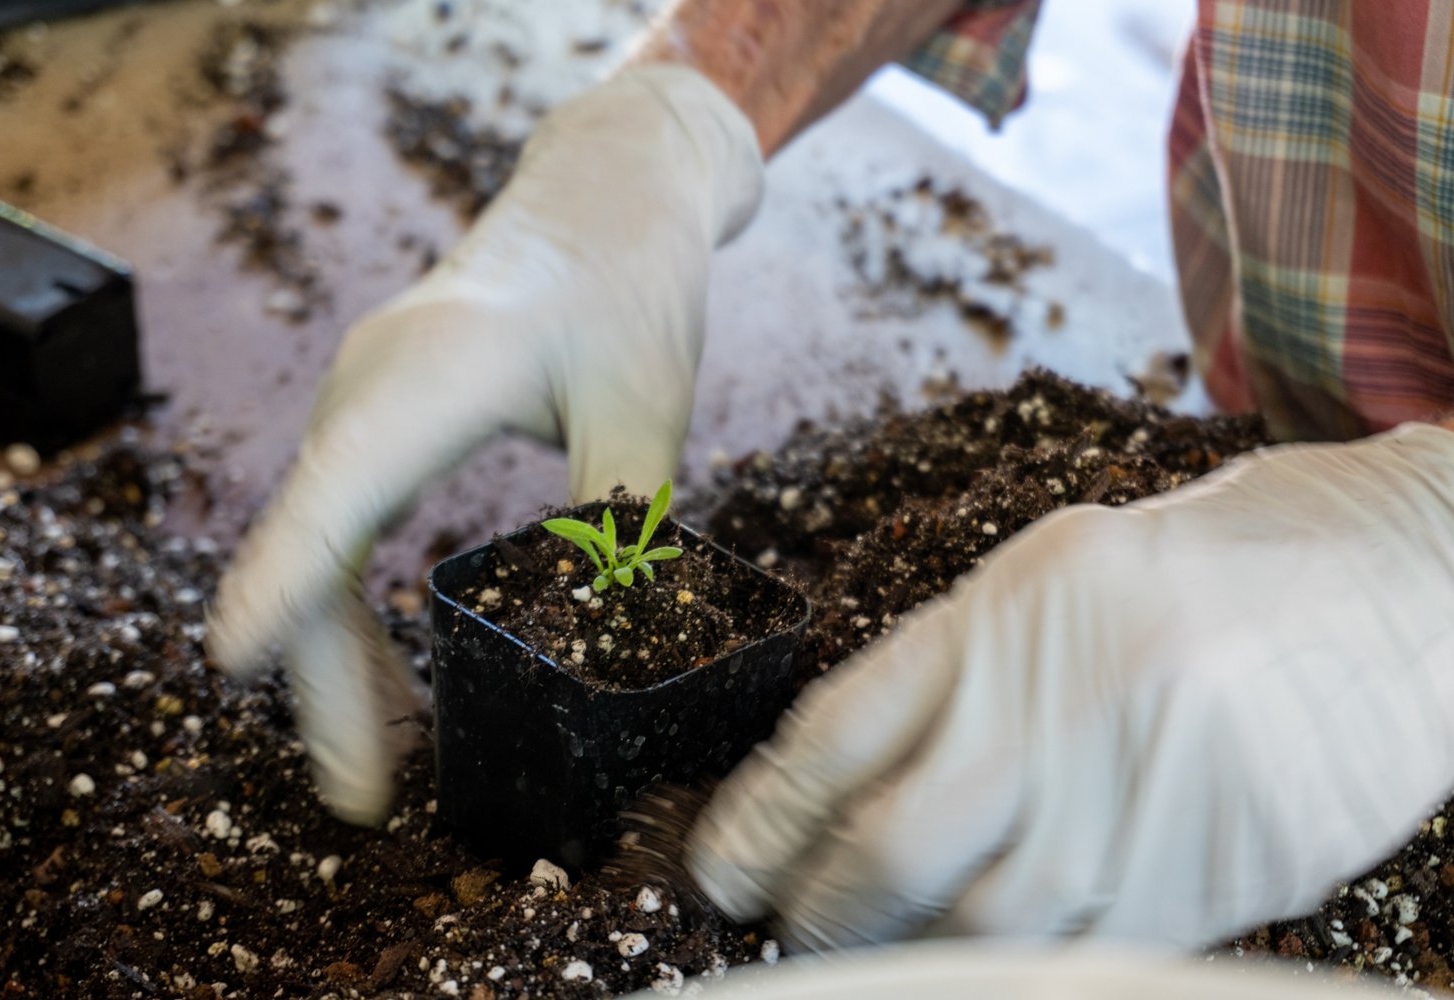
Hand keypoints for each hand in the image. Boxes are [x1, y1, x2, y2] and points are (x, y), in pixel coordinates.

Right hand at [206, 65, 762, 823]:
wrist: (601, 196)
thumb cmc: (628, 283)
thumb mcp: (649, 404)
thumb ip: (620, 518)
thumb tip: (606, 639)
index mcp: (431, 376)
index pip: (338, 494)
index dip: (284, 580)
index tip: (231, 660)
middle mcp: (370, 390)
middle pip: (314, 549)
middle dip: (327, 678)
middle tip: (366, 797)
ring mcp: (364, 405)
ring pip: (320, 551)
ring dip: (340, 658)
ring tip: (384, 768)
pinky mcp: (379, 422)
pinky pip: (344, 531)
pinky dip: (356, 613)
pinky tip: (396, 683)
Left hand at [689, 424, 1453, 949]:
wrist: (1379, 583)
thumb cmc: (1190, 573)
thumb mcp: (1045, 579)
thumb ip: (944, 675)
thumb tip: (836, 791)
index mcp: (1004, 616)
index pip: (835, 739)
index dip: (759, 823)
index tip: (718, 873)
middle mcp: (1062, 709)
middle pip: (889, 850)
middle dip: (818, 910)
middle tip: (786, 928)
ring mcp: (1143, 800)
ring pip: (981, 929)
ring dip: (907, 956)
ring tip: (870, 955)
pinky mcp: (1219, 875)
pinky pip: (1087, 957)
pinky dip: (1017, 971)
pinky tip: (984, 960)